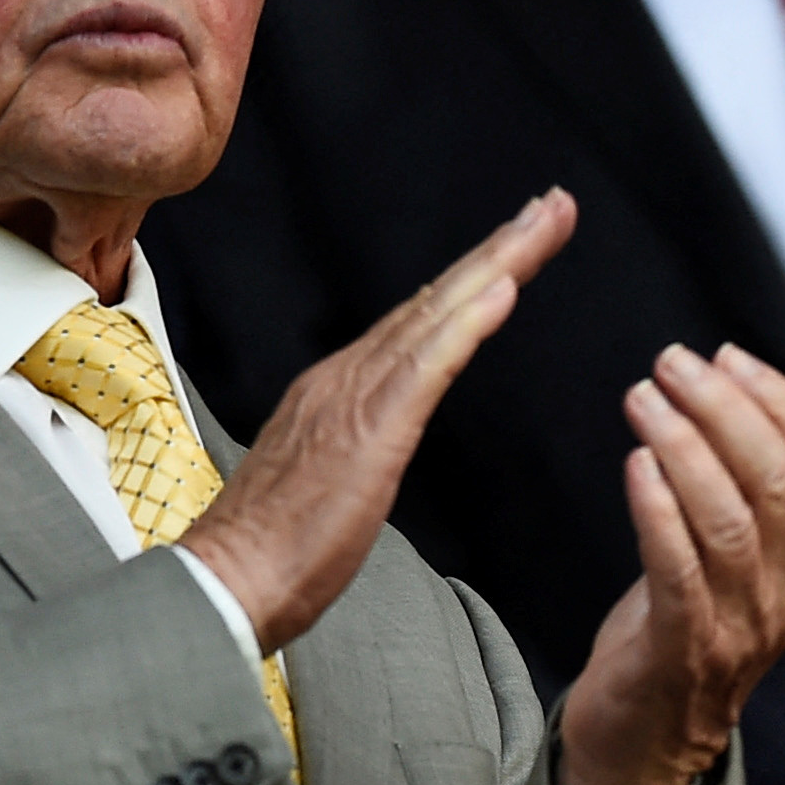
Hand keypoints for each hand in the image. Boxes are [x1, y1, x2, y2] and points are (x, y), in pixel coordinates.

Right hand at [182, 190, 575, 650]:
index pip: (423, 318)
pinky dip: (467, 322)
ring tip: (545, 221)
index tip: (523, 243)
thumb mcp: (330, 476)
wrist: (227, 580)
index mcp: (342, 386)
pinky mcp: (369, 429)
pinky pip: (428, 364)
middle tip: (557, 205)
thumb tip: (378, 430)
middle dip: (501, 248)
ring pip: (439, 312)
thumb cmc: (276, 548)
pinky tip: (504, 288)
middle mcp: (348, 373)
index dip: (475, 278)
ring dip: (497, 263)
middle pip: (439, 298)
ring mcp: (355, 394)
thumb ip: (357, 438)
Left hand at [558, 344, 784, 784]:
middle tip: (672, 362)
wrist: (648, 744)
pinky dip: (659, 512)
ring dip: (685, 447)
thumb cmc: (688, 635)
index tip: (727, 356)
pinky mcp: (684, 653)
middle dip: (725, 409)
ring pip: (731, 522)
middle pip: (778, 483)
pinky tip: (636, 465)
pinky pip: (680, 573)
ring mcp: (741, 627)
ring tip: (643, 398)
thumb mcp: (749, 561)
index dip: (779, 401)